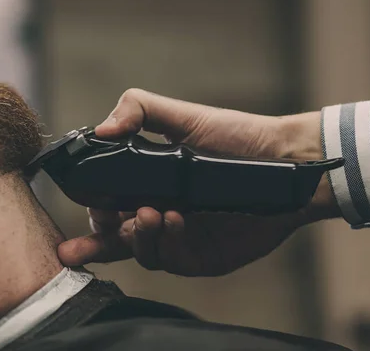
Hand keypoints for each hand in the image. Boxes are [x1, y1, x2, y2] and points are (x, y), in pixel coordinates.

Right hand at [58, 89, 336, 275]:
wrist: (284, 161)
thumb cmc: (235, 136)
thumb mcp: (183, 115)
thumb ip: (138, 110)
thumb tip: (101, 130)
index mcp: (146, 182)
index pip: (105, 200)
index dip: (91, 204)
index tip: (86, 198)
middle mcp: (156, 211)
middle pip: (111, 235)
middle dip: (97, 236)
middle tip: (107, 217)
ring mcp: (176, 237)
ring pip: (135, 250)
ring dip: (134, 234)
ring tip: (147, 213)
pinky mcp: (198, 256)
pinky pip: (167, 259)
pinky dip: (164, 241)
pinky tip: (174, 218)